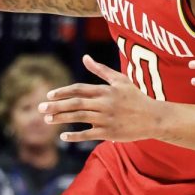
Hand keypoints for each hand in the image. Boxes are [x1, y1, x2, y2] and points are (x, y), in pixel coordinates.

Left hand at [39, 54, 164, 141]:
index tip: (49, 94)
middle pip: (76, 103)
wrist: (154, 118)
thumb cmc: (136, 97)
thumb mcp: (120, 80)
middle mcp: (104, 103)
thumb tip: (85, 58)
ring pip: (79, 118)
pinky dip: (75, 136)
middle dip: (56, 105)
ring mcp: (106, 118)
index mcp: (105, 90)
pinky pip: (88, 134)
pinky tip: (63, 137)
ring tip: (47, 120)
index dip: (63, 91)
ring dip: (61, 118)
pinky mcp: (110, 132)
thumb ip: (101, 70)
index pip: (79, 89)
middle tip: (40, 108)